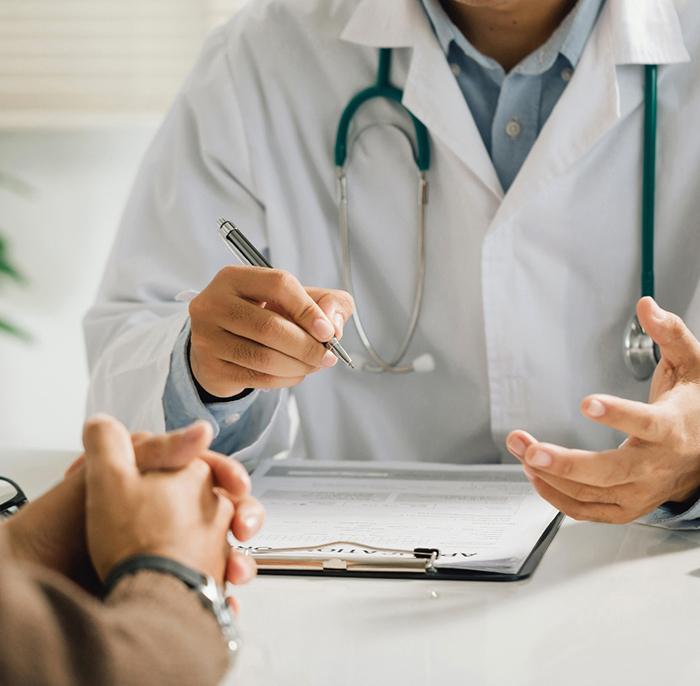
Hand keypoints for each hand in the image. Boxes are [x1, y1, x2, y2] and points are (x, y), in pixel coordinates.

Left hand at [6, 421, 261, 588]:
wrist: (48, 578)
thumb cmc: (72, 527)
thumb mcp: (110, 475)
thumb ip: (155, 447)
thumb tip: (202, 429)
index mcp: (160, 483)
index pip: (209, 471)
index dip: (228, 475)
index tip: (237, 486)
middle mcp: (170, 514)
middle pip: (226, 509)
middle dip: (246, 517)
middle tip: (244, 529)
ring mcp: (173, 549)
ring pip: (226, 549)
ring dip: (240, 560)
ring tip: (236, 571)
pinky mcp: (172, 584)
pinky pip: (210, 587)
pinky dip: (224, 594)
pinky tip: (227, 596)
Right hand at [189, 265, 353, 396]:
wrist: (218, 344)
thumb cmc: (261, 315)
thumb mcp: (292, 299)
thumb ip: (325, 302)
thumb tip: (333, 325)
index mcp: (234, 278)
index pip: (278, 285)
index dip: (308, 308)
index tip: (327, 330)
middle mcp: (213, 304)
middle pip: (270, 327)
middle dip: (307, 345)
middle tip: (327, 355)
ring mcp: (207, 338)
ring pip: (264, 357)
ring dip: (299, 365)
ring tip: (314, 364)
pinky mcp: (211, 368)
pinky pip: (258, 378)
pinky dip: (285, 379)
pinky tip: (295, 373)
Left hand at [506, 297, 699, 523]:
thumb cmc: (696, 408)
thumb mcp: (692, 366)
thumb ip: (670, 334)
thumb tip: (647, 306)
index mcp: (673, 428)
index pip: (647, 423)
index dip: (617, 414)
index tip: (587, 401)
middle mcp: (656, 465)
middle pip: (610, 471)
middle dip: (565, 462)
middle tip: (530, 448)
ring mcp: (641, 491)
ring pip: (592, 493)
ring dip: (550, 475)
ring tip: (521, 449)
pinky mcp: (628, 505)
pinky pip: (589, 511)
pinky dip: (558, 498)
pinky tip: (535, 476)